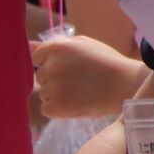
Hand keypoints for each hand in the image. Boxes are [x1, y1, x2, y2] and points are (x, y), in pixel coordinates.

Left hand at [30, 36, 150, 120]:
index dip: (51, 63)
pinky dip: (58, 108)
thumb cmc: (105, 62)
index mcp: (56, 48)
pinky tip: (75, 102)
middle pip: (40, 77)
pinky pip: (46, 108)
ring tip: (80, 91)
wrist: (125, 84)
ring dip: (57, 94)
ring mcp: (52, 88)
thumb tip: (27, 45)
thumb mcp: (82, 44)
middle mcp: (51, 66)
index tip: (68, 67)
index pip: (37, 58)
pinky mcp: (56, 106)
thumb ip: (54, 45)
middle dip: (54, 79)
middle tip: (78, 80)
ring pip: (44, 93)